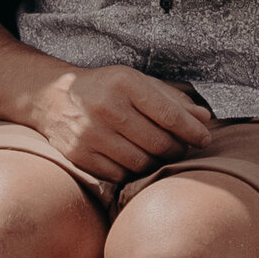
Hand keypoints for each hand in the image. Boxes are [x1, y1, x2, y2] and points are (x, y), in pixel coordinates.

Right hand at [25, 64, 212, 182]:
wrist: (53, 96)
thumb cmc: (105, 88)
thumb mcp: (137, 82)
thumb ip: (172, 100)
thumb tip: (204, 119)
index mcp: (125, 83)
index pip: (169, 115)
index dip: (192, 131)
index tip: (205, 138)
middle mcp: (107, 107)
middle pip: (158, 142)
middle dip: (177, 149)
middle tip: (181, 148)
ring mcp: (90, 134)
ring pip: (140, 163)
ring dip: (156, 162)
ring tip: (158, 154)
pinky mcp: (79, 155)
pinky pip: (119, 175)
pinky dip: (132, 172)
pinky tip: (133, 159)